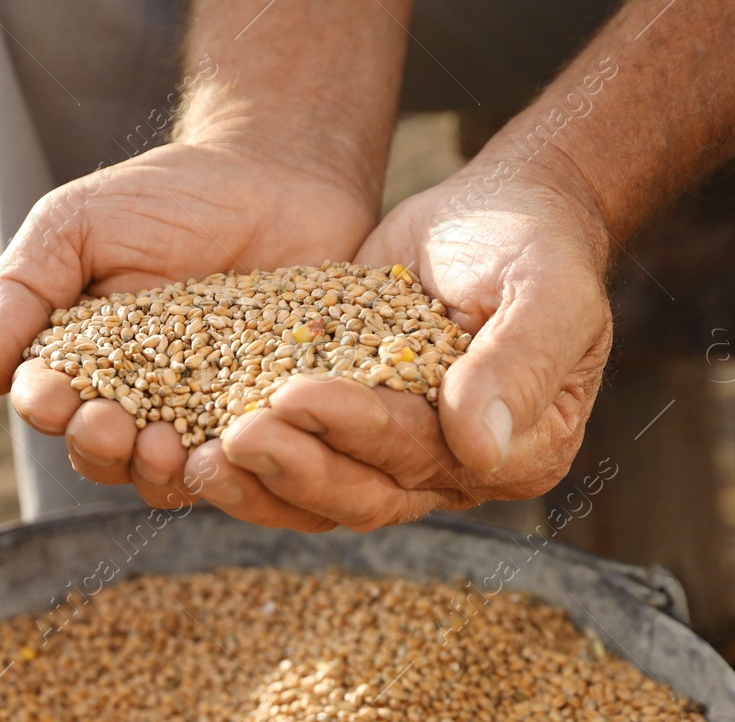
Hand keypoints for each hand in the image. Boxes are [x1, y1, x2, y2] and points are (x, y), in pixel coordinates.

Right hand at [0, 139, 378, 527]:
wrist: (275, 178)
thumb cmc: (165, 197)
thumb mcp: (75, 224)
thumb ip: (19, 289)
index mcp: (77, 359)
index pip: (46, 402)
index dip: (45, 407)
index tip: (54, 398)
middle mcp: (131, 399)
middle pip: (98, 452)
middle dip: (96, 447)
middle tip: (112, 427)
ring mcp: (196, 414)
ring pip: (160, 474)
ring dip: (153, 472)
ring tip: (166, 448)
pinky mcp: (255, 419)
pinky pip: (236, 464)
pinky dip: (225, 468)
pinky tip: (227, 449)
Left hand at [193, 157, 614, 530]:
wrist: (497, 215)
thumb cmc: (535, 246)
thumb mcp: (548, 288)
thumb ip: (521, 362)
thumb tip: (479, 446)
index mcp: (517, 454)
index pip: (426, 455)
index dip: (360, 430)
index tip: (299, 393)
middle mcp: (455, 474)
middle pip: (366, 492)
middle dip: (297, 465)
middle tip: (235, 435)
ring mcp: (397, 461)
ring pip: (321, 493)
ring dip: (259, 480)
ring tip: (196, 458)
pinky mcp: (345, 435)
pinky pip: (293, 463)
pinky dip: (244, 461)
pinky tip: (187, 443)